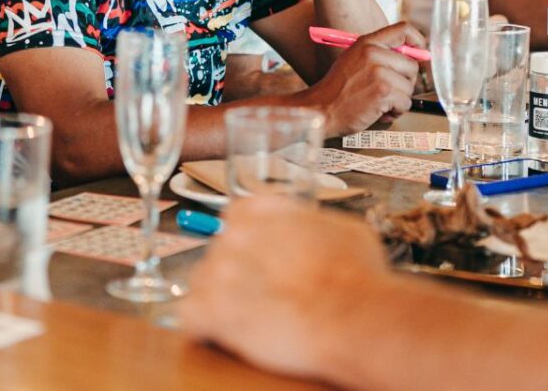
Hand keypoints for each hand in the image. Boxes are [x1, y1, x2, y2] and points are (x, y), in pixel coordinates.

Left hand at [182, 196, 388, 379]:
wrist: (352, 317)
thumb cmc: (357, 276)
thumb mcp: (343, 230)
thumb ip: (313, 226)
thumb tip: (313, 234)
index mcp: (262, 212)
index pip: (235, 216)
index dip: (247, 241)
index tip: (257, 257)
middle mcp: (235, 236)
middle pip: (219, 253)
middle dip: (236, 274)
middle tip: (263, 294)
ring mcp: (219, 273)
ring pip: (202, 284)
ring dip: (218, 300)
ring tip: (249, 318)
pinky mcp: (212, 312)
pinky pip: (190, 316)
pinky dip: (201, 327)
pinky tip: (217, 334)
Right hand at [298, 22, 420, 136]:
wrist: (321, 110)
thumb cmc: (338, 90)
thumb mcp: (355, 60)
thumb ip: (380, 54)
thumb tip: (415, 56)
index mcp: (367, 43)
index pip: (404, 29)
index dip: (417, 42)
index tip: (420, 54)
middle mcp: (374, 53)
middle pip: (412, 65)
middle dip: (404, 83)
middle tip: (387, 91)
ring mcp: (379, 72)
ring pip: (410, 87)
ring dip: (399, 100)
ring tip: (379, 102)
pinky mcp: (384, 90)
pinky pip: (406, 103)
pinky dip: (395, 111)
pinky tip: (378, 111)